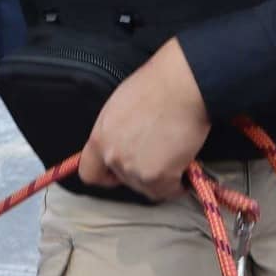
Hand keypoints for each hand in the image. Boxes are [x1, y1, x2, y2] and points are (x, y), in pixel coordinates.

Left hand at [78, 39, 210, 201]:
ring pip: (147, 187)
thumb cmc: (158, 85)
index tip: (119, 172)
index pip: (89, 172)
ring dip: (161, 177)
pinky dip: (179, 183)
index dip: (106, 175)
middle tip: (159, 154)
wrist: (183, 85)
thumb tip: (125, 141)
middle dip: (141, 171)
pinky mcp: (158, 177)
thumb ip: (116, 131)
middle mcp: (112, 156)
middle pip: (125, 180)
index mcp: (100, 137)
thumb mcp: (121, 106)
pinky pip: (169, 190)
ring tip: (174, 155)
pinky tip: (186, 166)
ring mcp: (134, 169)